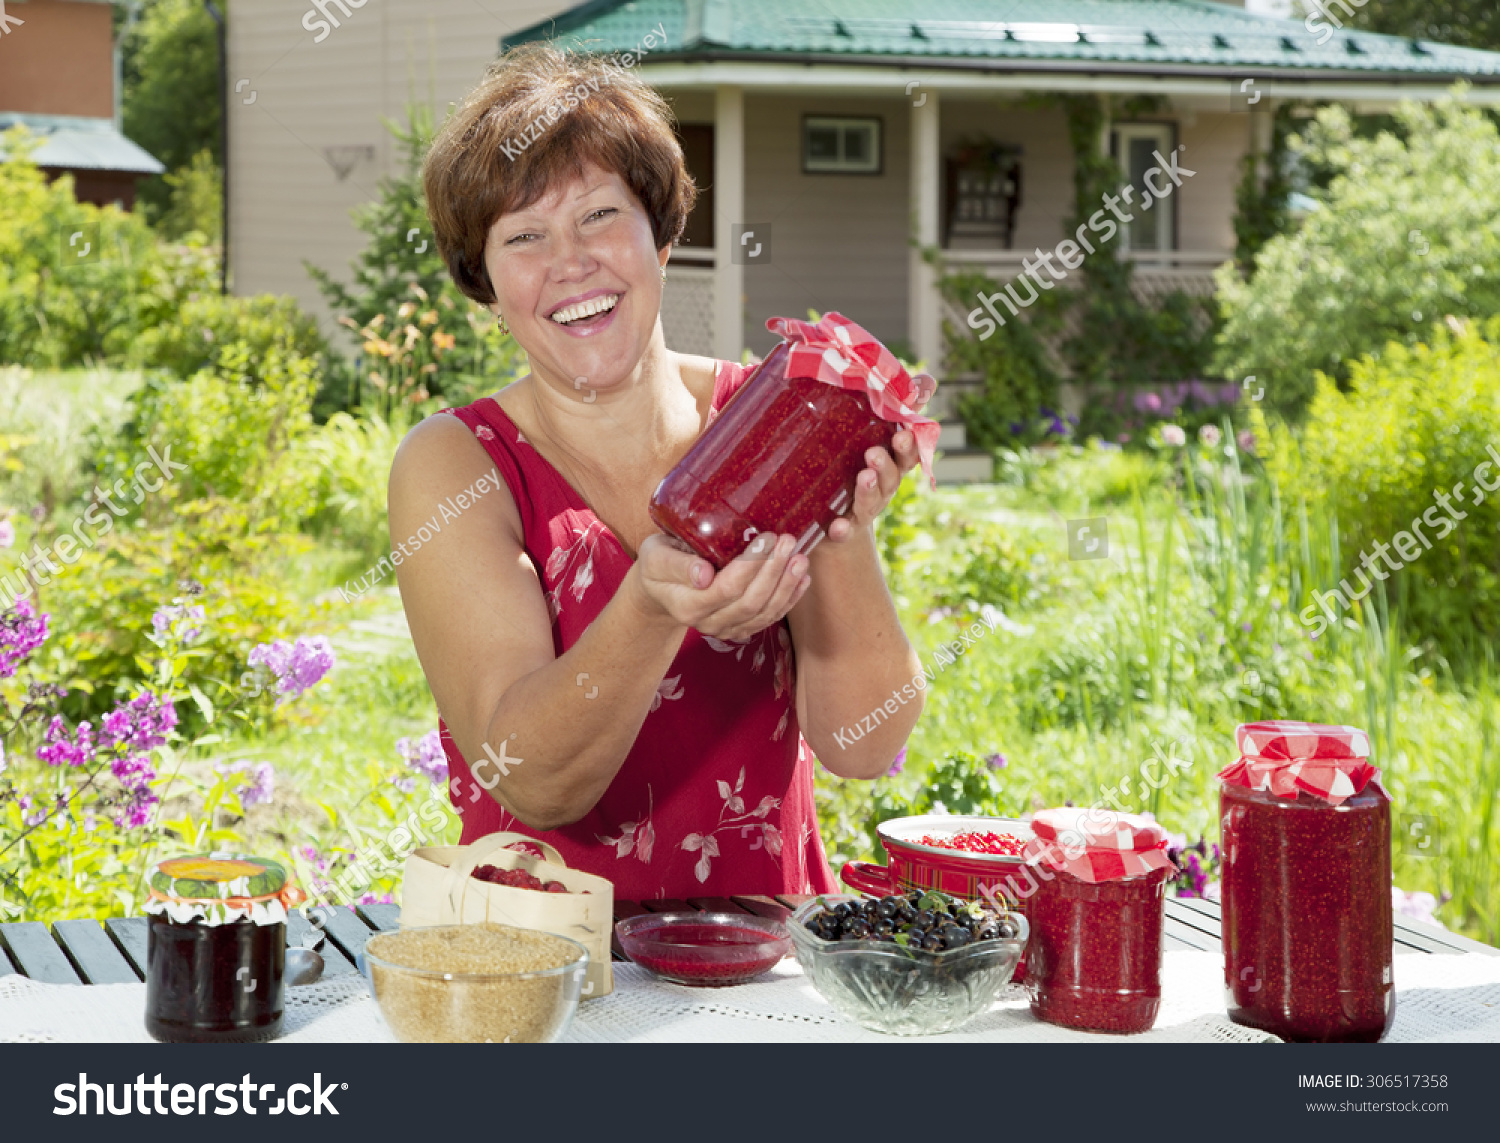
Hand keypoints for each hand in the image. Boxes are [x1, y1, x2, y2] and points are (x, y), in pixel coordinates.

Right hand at [631, 532, 811, 640]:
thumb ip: (676, 564)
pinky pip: (770, 617)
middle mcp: (709, 623)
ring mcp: (727, 628)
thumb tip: (703, 575)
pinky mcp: (741, 627)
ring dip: (787, 586)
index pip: (726, 589)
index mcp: (687, 606)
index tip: (767, 538)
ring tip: (801, 558)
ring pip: (765, 613)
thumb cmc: (657, 565)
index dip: (751, 566)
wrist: (660, 589)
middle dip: (774, 571)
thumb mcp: (654, 556)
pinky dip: (789, 598)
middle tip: (789, 541)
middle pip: (751, 602)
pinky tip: (802, 579)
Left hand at [826, 372, 933, 544]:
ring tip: (862, 477)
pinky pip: (845, 531)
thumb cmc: (852, 464)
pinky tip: (835, 527)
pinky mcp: (843, 528)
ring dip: (868, 490)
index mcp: (890, 461)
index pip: (907, 450)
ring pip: (871, 501)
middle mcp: (882, 485)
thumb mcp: (868, 433)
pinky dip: (842, 529)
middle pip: (892, 476)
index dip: (909, 443)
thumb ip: (891, 404)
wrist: (832, 520)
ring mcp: (864, 508)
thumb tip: (928, 379)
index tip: (903, 433)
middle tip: (875, 453)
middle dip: (886, 465)